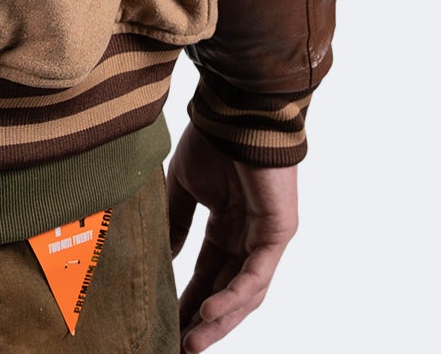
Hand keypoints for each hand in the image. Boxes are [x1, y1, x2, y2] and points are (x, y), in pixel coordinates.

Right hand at [167, 121, 297, 350]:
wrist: (237, 111)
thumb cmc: (212, 139)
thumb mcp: (184, 187)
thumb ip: (176, 223)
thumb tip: (162, 259)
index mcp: (227, 227)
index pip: (206, 275)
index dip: (186, 300)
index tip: (165, 324)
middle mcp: (248, 238)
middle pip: (225, 293)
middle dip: (201, 322)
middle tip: (178, 347)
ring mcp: (265, 239)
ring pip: (244, 293)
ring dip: (219, 321)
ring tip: (191, 342)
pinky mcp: (278, 234)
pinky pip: (257, 276)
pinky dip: (234, 296)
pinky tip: (210, 313)